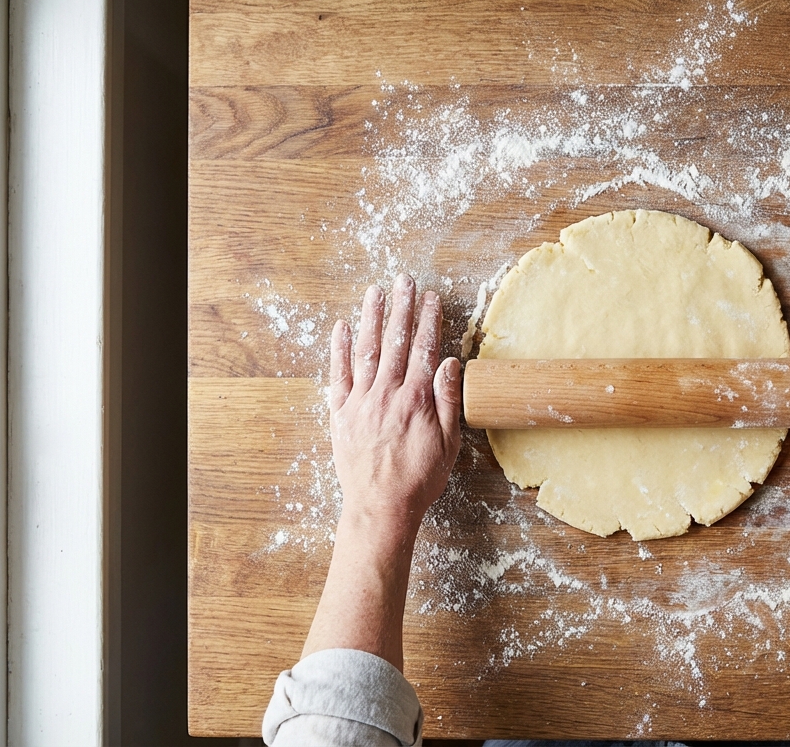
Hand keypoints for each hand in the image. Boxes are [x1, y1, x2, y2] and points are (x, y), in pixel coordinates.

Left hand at [328, 275, 461, 534]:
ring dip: (371, 318)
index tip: (432, 298)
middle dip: (401, 308)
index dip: (429, 321)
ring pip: (367, 351)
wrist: (381, 508)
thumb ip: (449, 400)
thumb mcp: (449, 444)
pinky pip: (338, 375)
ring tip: (375, 292)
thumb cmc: (419, 480)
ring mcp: (361, 402)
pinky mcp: (341, 414)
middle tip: (404, 281)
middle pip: (396, 342)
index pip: (425, 350)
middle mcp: (387, 394)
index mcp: (417, 400)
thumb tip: (451, 363)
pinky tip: (341, 327)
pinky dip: (339, 349)